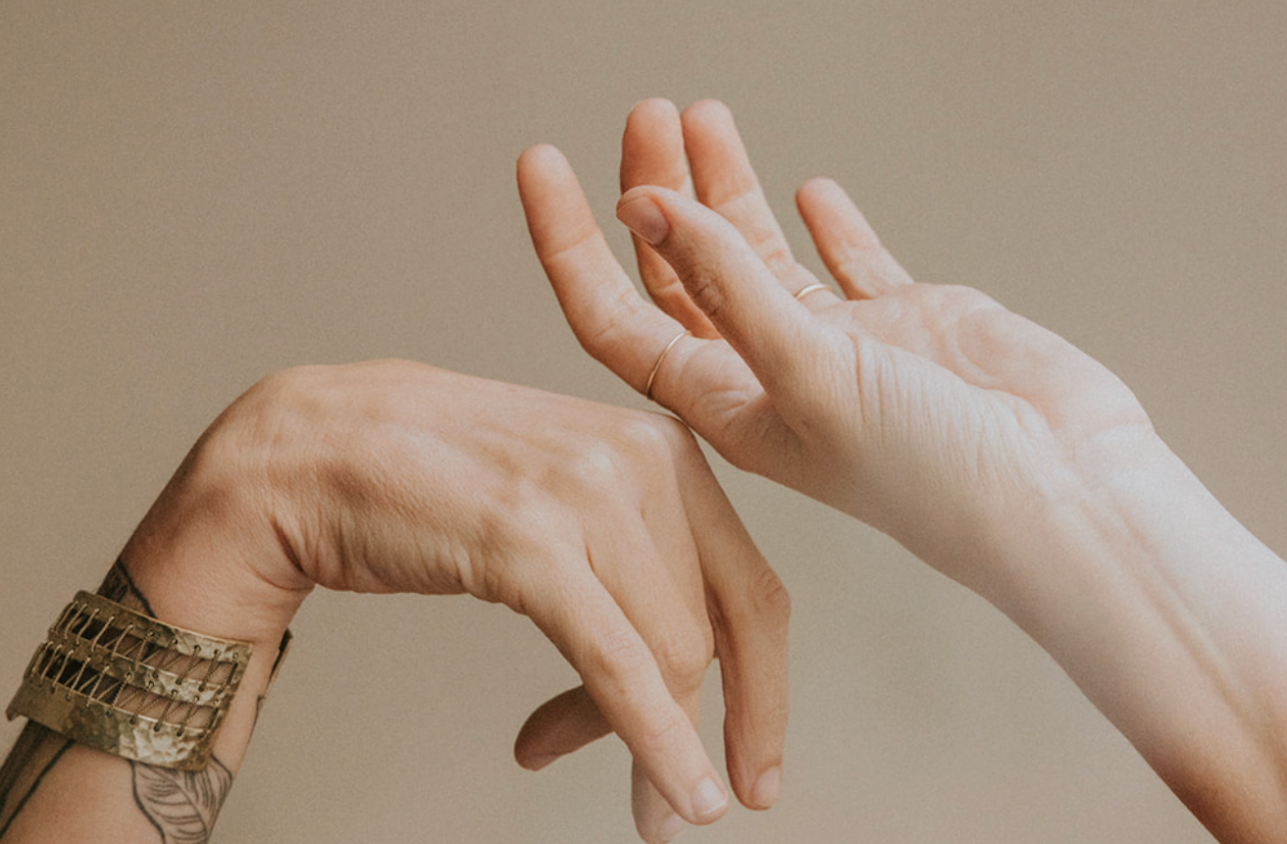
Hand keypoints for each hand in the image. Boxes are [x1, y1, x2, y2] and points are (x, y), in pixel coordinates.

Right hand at [120, 360, 787, 841]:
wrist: (309, 450)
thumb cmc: (429, 482)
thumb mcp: (562, 507)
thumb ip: (630, 562)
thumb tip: (674, 667)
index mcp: (660, 447)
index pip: (750, 586)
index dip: (766, 687)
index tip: (754, 759)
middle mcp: (640, 458)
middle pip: (715, 630)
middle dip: (706, 730)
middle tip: (682, 805)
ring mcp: (587, 495)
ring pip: (672, 655)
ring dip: (656, 745)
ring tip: (636, 802)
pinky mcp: (531, 543)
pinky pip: (618, 664)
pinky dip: (654, 739)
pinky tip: (670, 792)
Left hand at [518, 99, 1157, 591]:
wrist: (1062, 490)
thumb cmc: (937, 476)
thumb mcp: (812, 372)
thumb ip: (730, 287)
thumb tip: (648, 208)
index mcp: (730, 407)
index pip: (619, 318)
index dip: (570, 245)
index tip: (543, 165)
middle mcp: (775, 376)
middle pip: (685, 273)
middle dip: (658, 190)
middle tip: (645, 115)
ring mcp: (840, 349)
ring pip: (761, 256)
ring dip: (726, 188)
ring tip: (705, 116)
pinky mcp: (907, 325)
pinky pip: (850, 266)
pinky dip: (828, 227)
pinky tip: (812, 192)